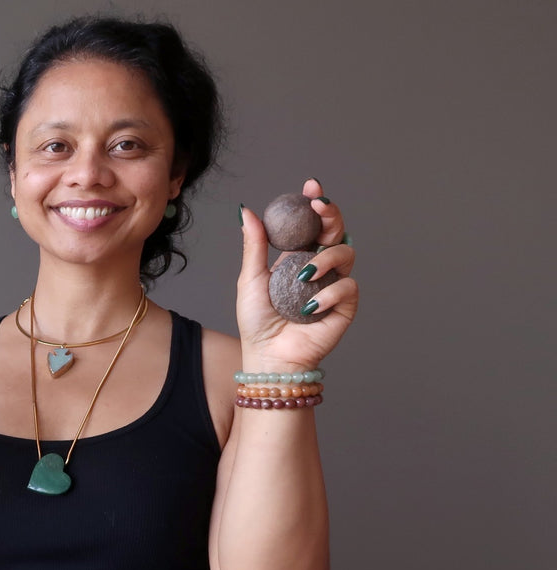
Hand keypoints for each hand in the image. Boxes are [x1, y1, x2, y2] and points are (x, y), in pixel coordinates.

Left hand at [236, 179, 357, 370]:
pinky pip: (348, 287)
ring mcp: (334, 285)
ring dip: (326, 258)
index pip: (310, 224)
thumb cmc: (257, 322)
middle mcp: (319, 267)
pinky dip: (329, 293)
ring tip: (304, 275)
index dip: (315, 202)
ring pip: (346, 253)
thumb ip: (254, 246)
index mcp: (297, 257)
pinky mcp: (345, 307)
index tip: (310, 186)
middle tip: (319, 206)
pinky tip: (310, 306)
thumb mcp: (251, 279)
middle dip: (331, 214)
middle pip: (335, 230)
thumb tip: (247, 211)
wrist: (268, 357)